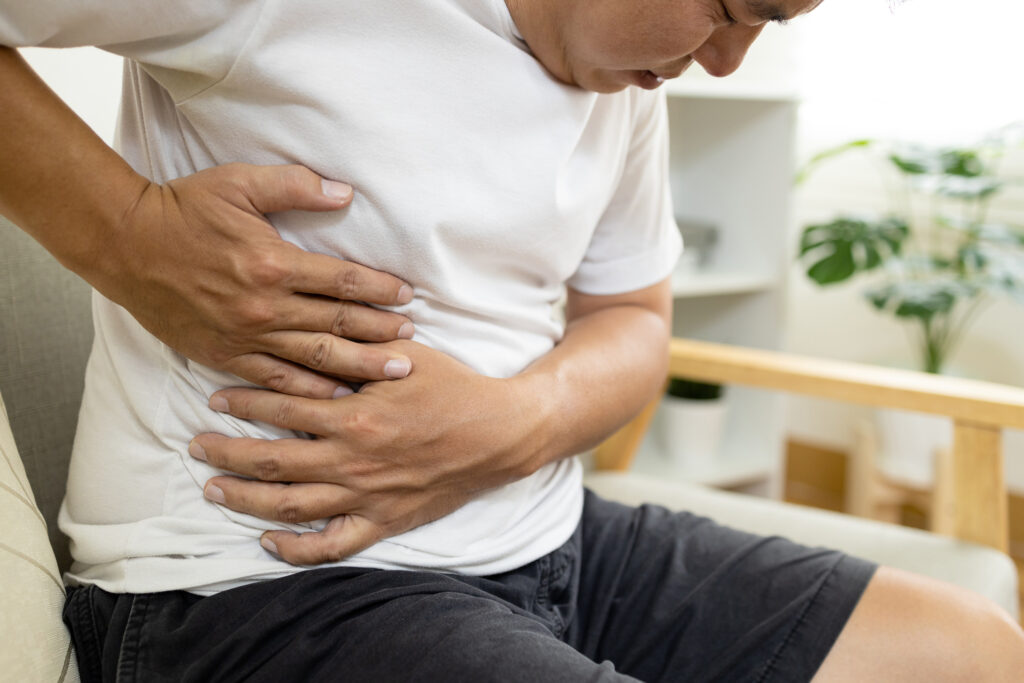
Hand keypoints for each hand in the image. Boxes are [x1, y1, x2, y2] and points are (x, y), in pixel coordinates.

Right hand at [99, 163, 415, 396]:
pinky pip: (275, 380)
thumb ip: (296, 186)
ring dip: (357, 367)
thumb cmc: (184, 209)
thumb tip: (345, 192)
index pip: (342, 281)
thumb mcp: (240, 182)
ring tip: (392, 373)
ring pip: (314, 358)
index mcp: (273, 262)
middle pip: (337, 325)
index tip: (406, 296)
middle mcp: (264, 306)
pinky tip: (335, 398)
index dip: (379, 289)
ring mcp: (245, 335)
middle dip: (380, 335)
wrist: (125, 244)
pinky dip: (308, 392)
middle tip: (412, 344)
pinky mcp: (224, 355)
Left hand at [188, 340, 542, 564]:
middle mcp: (352, 462)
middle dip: (228, 453)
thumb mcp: (405, 357)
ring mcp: (366, 498)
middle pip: (272, 462)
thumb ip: (353, 350)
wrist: (499, 434)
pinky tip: (268, 542)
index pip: (282, 409)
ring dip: (246, 498)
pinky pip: (332, 546)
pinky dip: (296, 549)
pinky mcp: (383, 523)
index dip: (244, 402)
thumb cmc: (453, 389)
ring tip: (214, 489)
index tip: (216, 398)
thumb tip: (309, 333)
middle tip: (197, 446)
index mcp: (353, 417)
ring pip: (290, 506)